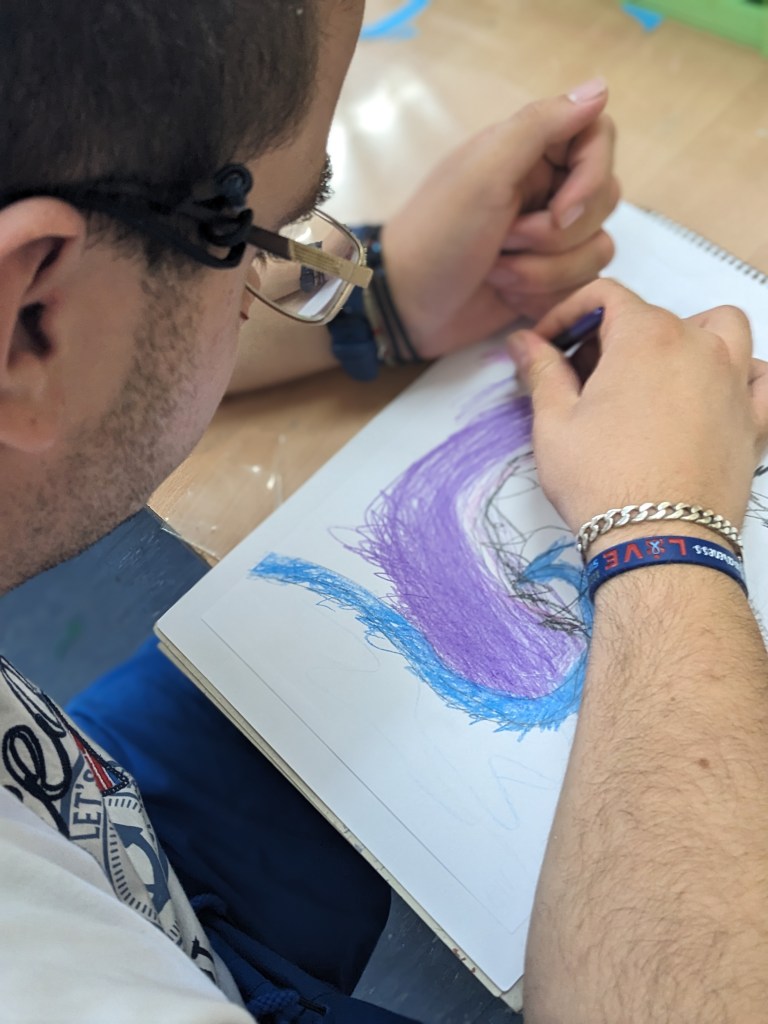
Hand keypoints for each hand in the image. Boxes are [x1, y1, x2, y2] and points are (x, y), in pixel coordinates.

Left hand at [381, 79, 618, 358]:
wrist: (408, 308)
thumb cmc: (438, 235)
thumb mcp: (484, 172)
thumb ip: (541, 125)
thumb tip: (604, 81)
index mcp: (530, 151)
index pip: (599, 139)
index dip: (591, 178)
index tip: (560, 209)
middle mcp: (546, 189)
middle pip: (604, 201)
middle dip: (556, 236)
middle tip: (505, 243)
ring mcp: (549, 238)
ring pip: (597, 250)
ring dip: (545, 272)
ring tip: (499, 275)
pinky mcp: (549, 280)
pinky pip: (582, 286)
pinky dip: (544, 297)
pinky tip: (507, 297)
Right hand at [507, 279, 767, 533]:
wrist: (658, 542)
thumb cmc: (604, 484)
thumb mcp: (554, 424)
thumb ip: (541, 372)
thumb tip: (524, 342)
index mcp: (645, 338)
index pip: (606, 296)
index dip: (569, 314)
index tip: (550, 344)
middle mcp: (698, 347)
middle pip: (655, 316)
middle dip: (613, 337)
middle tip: (583, 378)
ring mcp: (734, 382)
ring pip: (721, 328)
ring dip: (688, 335)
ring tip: (656, 371)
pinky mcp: (754, 422)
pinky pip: (761, 379)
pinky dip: (742, 375)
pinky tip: (716, 393)